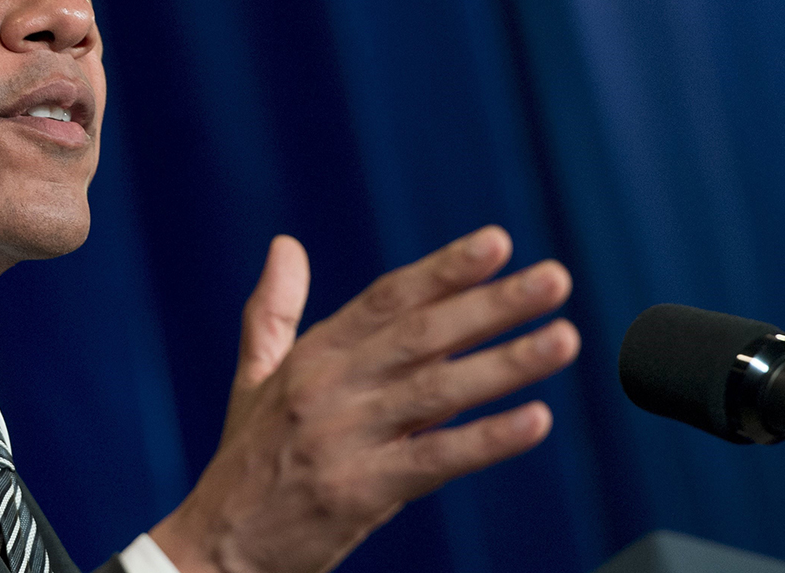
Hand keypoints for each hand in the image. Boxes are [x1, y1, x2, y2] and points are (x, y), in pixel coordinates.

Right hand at [149, 226, 578, 572]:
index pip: (386, 300)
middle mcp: (328, 389)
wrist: (221, 545)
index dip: (443, 270)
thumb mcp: (253, 377)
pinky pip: (435, 459)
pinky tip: (535, 421)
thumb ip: (274, 309)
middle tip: (554, 278)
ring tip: (563, 339)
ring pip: (437, 392)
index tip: (497, 243)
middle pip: (421, 336)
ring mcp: (344, 440)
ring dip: (505, 364)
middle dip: (492, 305)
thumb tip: (285, 245)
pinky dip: (487, 440)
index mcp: (311, 357)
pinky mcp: (360, 491)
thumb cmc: (248, 459)